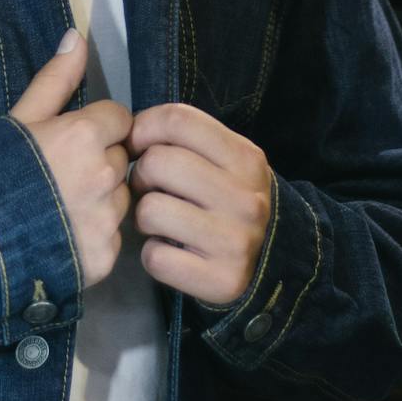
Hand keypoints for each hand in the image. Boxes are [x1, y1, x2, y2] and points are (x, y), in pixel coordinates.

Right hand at [8, 30, 132, 286]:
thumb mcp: (19, 118)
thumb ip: (56, 78)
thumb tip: (78, 36)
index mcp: (86, 135)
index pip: (120, 118)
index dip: (95, 127)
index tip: (69, 141)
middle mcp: (105, 176)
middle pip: (121, 159)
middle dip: (99, 162)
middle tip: (59, 176)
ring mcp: (105, 220)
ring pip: (121, 199)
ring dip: (101, 200)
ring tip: (59, 208)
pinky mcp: (104, 258)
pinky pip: (113, 238)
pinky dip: (94, 236)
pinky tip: (61, 236)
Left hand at [126, 103, 272, 309]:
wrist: (271, 261)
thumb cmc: (231, 201)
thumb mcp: (226, 160)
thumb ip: (188, 139)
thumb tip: (130, 131)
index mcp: (246, 159)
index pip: (178, 120)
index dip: (144, 128)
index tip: (138, 145)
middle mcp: (245, 199)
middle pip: (157, 163)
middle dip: (141, 175)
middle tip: (152, 189)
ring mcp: (235, 241)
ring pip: (149, 210)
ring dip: (144, 217)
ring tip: (162, 221)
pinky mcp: (221, 280)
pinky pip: (155, 257)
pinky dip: (154, 255)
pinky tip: (172, 251)